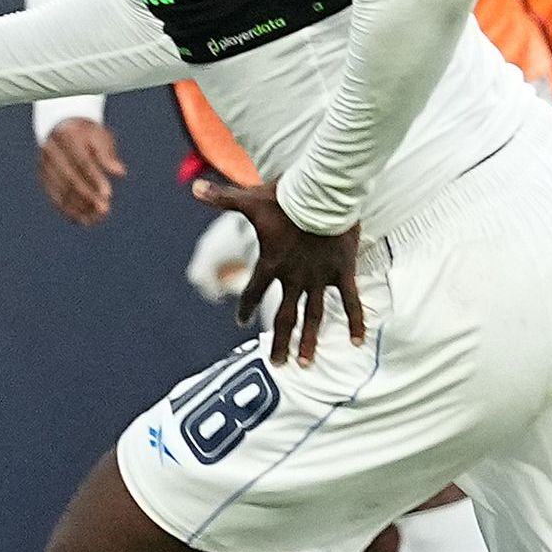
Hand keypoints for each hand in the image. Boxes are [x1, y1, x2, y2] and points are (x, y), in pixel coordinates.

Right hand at [39, 115, 124, 224]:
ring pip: (61, 191)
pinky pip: (55, 197)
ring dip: (79, 207)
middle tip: (105, 210)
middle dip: (87, 196)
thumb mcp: (99, 136)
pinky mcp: (43, 178)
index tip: (108, 194)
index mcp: (67, 136)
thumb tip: (121, 172)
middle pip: (70, 178)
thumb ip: (108, 155)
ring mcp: (44, 166)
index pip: (82, 162)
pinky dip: (69, 210)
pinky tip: (84, 219)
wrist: (60, 127)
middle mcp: (51, 151)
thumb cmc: (86, 134)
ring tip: (97, 217)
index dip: (95, 179)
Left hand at [191, 167, 366, 363]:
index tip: (242, 322)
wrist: (324, 193)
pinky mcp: (342, 271)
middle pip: (284, 317)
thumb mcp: (251, 199)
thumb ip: (223, 198)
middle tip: (277, 365)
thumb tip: (194, 187)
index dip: (246, 308)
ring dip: (310, 341)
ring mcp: (319, 277)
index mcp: (271, 264)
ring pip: (313, 316)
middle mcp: (294, 277)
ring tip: (306, 363)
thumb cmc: (287, 196)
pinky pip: (349, 302)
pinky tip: (357, 342)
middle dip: (280, 342)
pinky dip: (354, 321)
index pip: (254, 292)